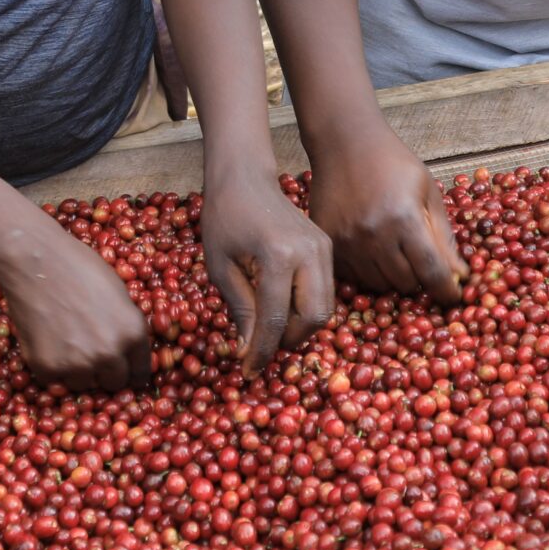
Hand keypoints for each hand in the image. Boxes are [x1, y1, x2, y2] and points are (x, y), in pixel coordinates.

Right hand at [0, 225, 151, 390]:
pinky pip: (53, 379)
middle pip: (114, 383)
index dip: (130, 370)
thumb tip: (124, 349)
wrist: (34, 260)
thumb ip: (124, 325)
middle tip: (89, 352)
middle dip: (104, 371)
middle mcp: (109, 354)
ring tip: (63, 340)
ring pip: (82, 383)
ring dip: (76, 370)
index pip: (140, 372)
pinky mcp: (47, 367)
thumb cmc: (77, 265)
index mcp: (133, 333)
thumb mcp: (118, 292)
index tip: (123, 371)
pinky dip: (50, 365)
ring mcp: (78, 364)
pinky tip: (45, 339)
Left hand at [199, 168, 334, 372]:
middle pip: (313, 318)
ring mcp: (324, 248)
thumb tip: (249, 352)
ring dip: (299, 328)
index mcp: (279, 256)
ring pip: (325, 308)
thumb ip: (240, 309)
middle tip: (261, 348)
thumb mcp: (220, 266)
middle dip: (288, 341)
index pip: (275, 318)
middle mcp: (310, 253)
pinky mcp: (328, 247)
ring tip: (269, 329)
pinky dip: (306, 309)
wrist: (244, 177)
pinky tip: (281, 309)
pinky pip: (325, 291)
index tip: (249, 372)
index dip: (262, 351)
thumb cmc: (224, 218)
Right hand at [305, 118, 465, 301]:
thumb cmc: (393, 162)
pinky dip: (367, 271)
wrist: (345, 142)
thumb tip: (460, 276)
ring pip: (379, 284)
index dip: (446, 291)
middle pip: (405, 284)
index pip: (432, 273)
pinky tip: (372, 250)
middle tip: (420, 262)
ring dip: (392, 277)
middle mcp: (374, 235)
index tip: (453, 297)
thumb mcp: (427, 191)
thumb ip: (443, 236)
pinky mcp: (329, 243)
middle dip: (419, 279)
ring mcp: (347, 241)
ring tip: (395, 252)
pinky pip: (353, 276)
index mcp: (404, 219)